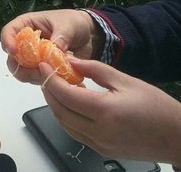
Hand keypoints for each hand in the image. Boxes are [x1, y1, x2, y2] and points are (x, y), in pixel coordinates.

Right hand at [0, 9, 102, 83]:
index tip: (13, 51)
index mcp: (27, 25)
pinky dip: (46, 81)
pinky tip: (59, 80)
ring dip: (34, 77)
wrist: (90, 36)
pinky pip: (38, 79)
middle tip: (38, 70)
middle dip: (21, 67)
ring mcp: (34, 58)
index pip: (8, 32)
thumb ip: (61, 36)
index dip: (7, 42)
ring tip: (53, 75)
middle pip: (12, 58)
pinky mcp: (44, 70)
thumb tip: (54, 48)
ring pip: (23, 72)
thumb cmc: (74, 23)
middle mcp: (26, 43)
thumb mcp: (68, 25)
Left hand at [39, 58, 180, 166]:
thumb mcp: (125, 80)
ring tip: (55, 86)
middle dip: (48, 91)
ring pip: (64, 124)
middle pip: (59, 111)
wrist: (177, 137)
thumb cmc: (156, 107)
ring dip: (54, 105)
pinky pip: (75, 133)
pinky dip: (66, 117)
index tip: (44, 65)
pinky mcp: (102, 151)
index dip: (49, 78)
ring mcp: (100, 145)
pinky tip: (70, 103)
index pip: (65, 94)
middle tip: (46, 73)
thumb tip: (71, 61)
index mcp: (104, 111)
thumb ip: (94, 69)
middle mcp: (99, 132)